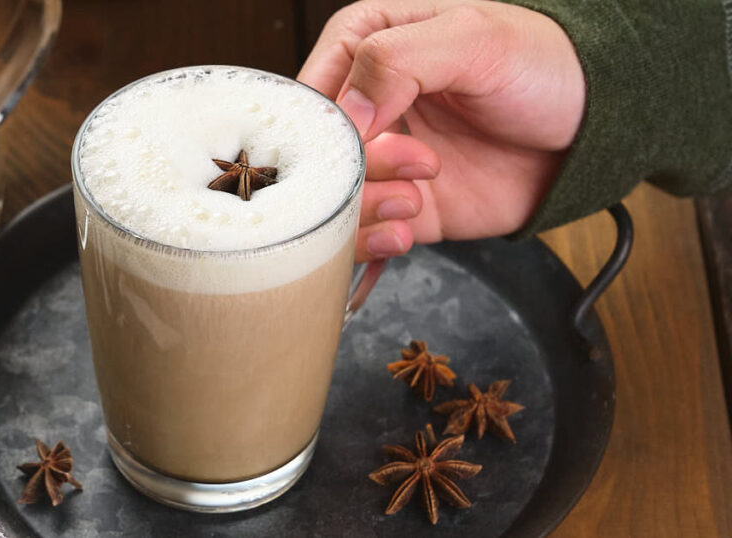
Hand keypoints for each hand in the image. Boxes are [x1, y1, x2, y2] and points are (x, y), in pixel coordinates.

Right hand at [299, 0, 584, 260]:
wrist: (591, 128)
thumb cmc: (542, 64)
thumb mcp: (473, 38)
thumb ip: (397, 60)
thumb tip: (346, 111)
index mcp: (365, 45)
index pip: (307, 90)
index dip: (323, 124)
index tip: (354, 140)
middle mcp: (365, 104)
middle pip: (316, 153)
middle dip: (349, 170)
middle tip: (410, 162)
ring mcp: (382, 160)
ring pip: (334, 199)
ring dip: (366, 208)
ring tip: (415, 197)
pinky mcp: (403, 205)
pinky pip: (364, 233)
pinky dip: (375, 241)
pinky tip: (405, 231)